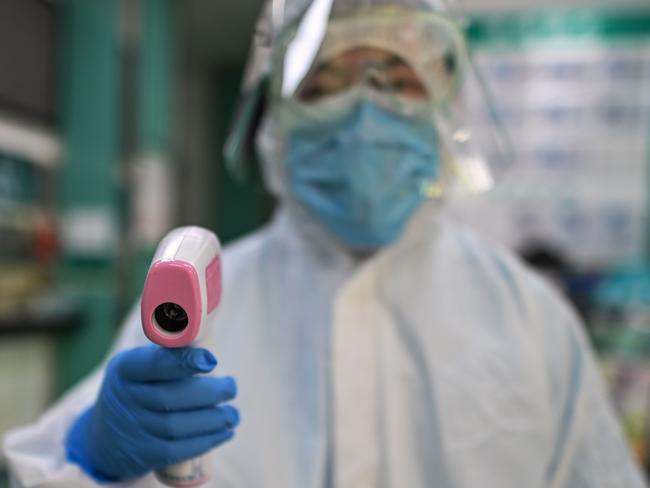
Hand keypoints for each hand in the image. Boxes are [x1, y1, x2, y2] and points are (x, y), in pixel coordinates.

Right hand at [65, 346, 238, 481]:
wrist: (106, 436)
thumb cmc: (138, 387)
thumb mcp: (140, 364)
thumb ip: (170, 352)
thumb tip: (208, 335)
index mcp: (126, 368)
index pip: (154, 364)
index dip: (184, 362)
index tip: (212, 361)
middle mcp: (125, 398)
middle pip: (171, 397)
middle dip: (210, 393)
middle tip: (231, 387)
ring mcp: (133, 428)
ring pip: (178, 425)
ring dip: (214, 419)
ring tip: (233, 414)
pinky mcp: (143, 454)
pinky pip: (179, 449)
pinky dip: (207, 441)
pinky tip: (225, 432)